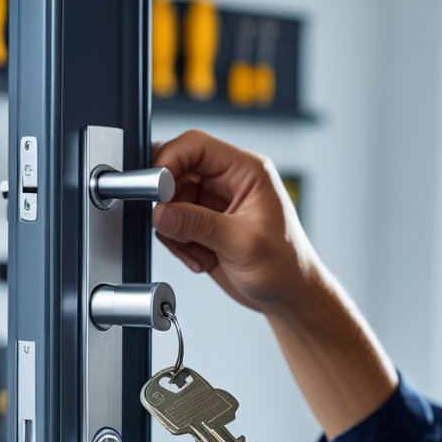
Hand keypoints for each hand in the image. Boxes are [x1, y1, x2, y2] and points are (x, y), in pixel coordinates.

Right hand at [151, 130, 319, 313]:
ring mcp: (213, 202)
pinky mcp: (203, 224)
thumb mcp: (241, 243)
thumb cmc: (285, 265)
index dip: (169, 160)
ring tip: (201, 250)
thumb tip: (161, 212)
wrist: (288, 295)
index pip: (196, 145)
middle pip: (176, 172)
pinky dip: (179, 244)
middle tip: (175, 227)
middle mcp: (228, 181)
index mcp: (246, 170)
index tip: (154, 186)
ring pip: (169, 201)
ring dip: (176, 230)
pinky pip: (172, 224)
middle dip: (169, 203)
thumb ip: (198, 224)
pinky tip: (203, 258)